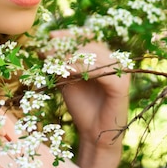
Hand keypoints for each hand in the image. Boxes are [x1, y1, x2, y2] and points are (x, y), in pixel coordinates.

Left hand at [53, 36, 129, 167]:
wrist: (93, 132)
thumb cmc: (81, 106)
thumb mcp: (67, 80)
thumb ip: (61, 64)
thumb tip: (44, 48)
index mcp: (102, 57)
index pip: (87, 38)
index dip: (69, 35)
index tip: (50, 36)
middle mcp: (113, 61)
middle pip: (90, 44)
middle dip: (66, 45)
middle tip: (47, 50)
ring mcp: (120, 71)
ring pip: (95, 55)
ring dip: (72, 56)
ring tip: (53, 60)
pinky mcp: (121, 84)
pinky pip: (102, 71)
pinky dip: (84, 69)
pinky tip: (68, 71)